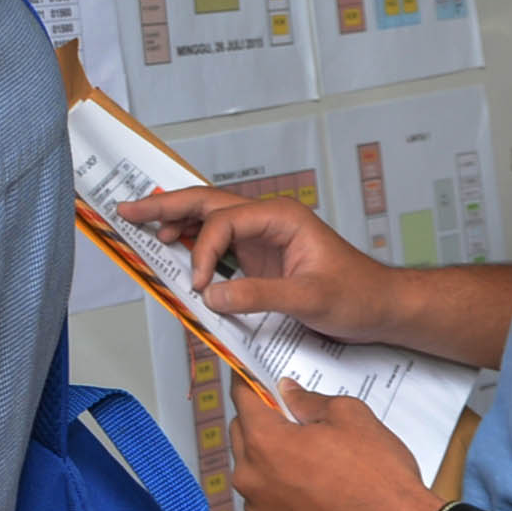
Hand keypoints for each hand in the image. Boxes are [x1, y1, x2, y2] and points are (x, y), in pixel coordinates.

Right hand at [114, 187, 404, 343]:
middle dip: (166, 206)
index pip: (225, 222)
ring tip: (139, 222)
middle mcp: (268, 220)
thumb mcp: (310, 298)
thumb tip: (211, 296)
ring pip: (209, 218)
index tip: (198, 283)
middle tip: (128, 208)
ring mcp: (262, 237)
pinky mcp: (259, 257)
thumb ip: (258, 295)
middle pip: (208, 204)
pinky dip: (191, 242)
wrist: (383, 306)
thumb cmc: (358, 295)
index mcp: (281, 218)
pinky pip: (217, 242)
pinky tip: (170, 245)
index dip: (203, 250)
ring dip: (174, 219)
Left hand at [230, 380, 441, 510]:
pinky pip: (268, 502)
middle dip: (261, 420)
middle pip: (242, 434)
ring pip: (253, 471)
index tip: (251, 376)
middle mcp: (252, 478)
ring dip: (270, 458)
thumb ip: (309, 400)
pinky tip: (314, 489)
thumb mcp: (350, 417)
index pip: (242, 398)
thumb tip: (288, 393)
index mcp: (264, 441)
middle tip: (291, 417)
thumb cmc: (379, 479)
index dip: (249, 382)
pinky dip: (281, 491)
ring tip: (310, 458)